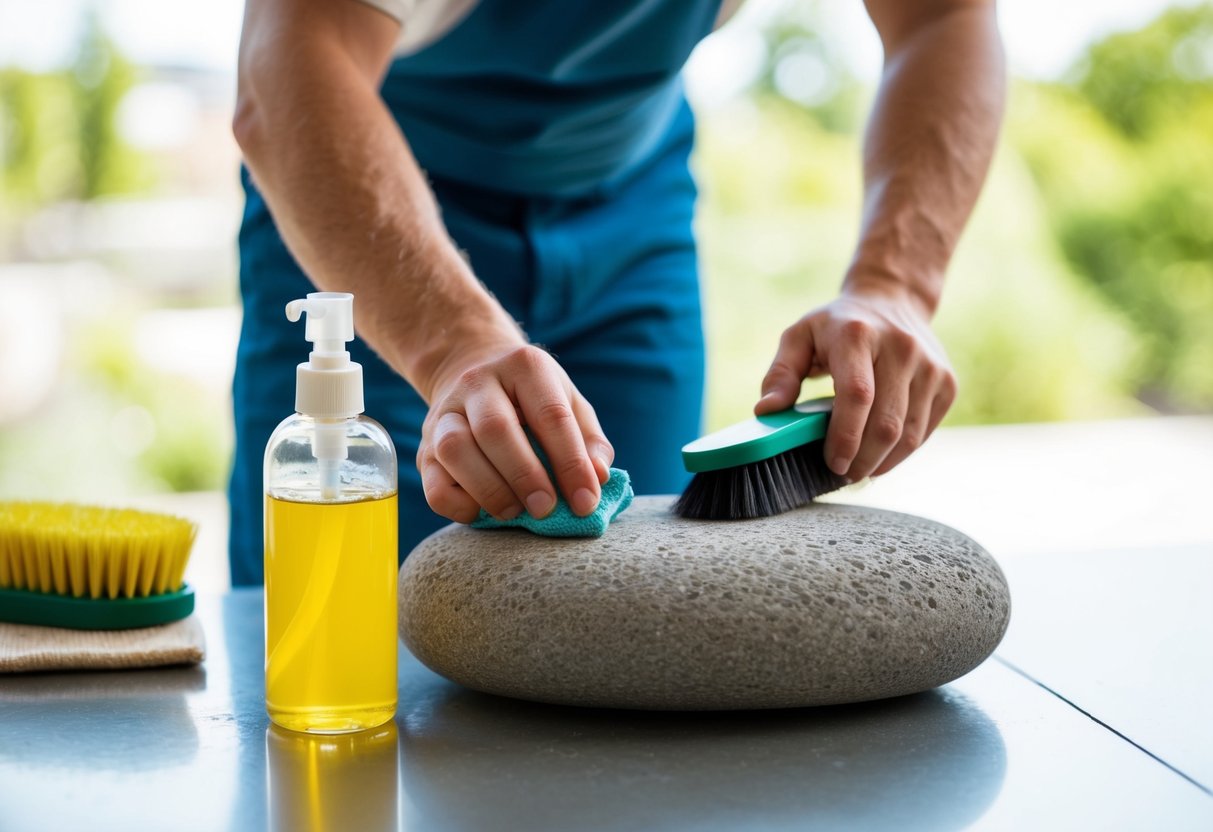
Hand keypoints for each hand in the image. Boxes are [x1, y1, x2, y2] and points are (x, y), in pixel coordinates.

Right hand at [418, 340, 613, 523]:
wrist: (471, 368)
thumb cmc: (533, 398)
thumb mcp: (569, 402)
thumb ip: (590, 440)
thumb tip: (599, 477)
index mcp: (524, 366)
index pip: (551, 415)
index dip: (571, 463)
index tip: (586, 502)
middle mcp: (478, 382)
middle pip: (495, 429)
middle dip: (525, 476)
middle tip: (546, 510)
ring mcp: (445, 413)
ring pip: (455, 450)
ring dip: (489, 489)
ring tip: (515, 512)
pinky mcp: (425, 446)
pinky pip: (432, 482)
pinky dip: (457, 504)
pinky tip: (482, 512)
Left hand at [755, 282, 955, 480]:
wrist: (892, 300)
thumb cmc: (836, 327)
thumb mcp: (799, 337)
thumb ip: (780, 374)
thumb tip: (766, 412)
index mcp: (858, 335)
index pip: (858, 395)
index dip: (845, 436)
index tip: (831, 463)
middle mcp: (901, 348)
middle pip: (885, 424)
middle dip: (862, 460)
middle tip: (841, 474)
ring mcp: (930, 366)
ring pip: (908, 435)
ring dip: (881, 462)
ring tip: (858, 469)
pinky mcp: (948, 383)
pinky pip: (924, 433)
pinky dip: (901, 453)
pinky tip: (880, 454)